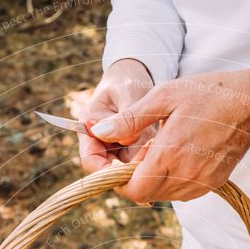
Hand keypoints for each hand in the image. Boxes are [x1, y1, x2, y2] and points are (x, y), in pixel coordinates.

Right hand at [79, 58, 155, 172]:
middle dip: (128, 168)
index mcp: (89, 128)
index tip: (126, 170)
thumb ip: (128, 116)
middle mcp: (100, 143)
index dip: (104, 170)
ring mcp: (116, 148)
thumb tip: (129, 142)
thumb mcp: (127, 91)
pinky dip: (150, 157)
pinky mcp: (131, 150)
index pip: (90, 160)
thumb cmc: (126, 80)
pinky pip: (139, 161)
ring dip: (142, 161)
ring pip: (127, 168)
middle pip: (110, 169)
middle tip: (150, 156)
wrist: (134, 78)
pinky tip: (160, 146)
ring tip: (156, 142)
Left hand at [88, 68, 249, 201]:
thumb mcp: (164, 96)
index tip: (115, 164)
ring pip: (162, 195)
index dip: (118, 182)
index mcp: (170, 154)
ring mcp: (200, 184)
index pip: (133, 190)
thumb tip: (99, 132)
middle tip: (136, 152)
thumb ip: (130, 119)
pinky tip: (176, 157)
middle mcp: (185, 176)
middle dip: (133, 179)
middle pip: (145, 195)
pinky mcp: (211, 186)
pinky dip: (170, 180)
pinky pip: (180, 193)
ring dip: (152, 180)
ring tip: (158, 151)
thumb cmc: (208, 94)